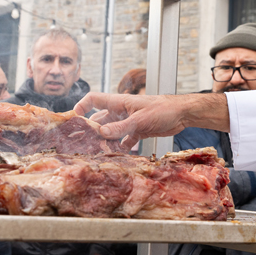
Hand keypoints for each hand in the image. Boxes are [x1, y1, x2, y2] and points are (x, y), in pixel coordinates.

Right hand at [75, 92, 228, 150]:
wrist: (182, 114)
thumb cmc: (162, 109)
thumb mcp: (140, 119)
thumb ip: (121, 127)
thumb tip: (101, 133)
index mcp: (119, 102)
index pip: (94, 99)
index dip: (82, 106)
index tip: (73, 117)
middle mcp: (121, 111)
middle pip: (100, 119)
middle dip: (91, 130)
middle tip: (82, 143)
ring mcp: (129, 122)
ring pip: (111, 131)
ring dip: (105, 140)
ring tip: (97, 152)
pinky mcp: (138, 131)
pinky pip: (124, 140)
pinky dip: (120, 146)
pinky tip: (117, 155)